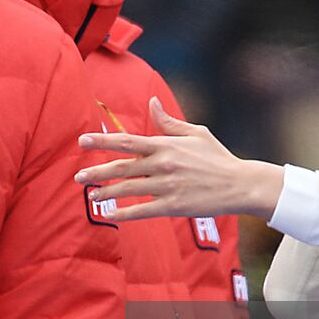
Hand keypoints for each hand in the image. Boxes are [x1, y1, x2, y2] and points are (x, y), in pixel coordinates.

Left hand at [75, 98, 284, 220]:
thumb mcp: (195, 133)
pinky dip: (126, 212)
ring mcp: (167, 186)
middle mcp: (163, 164)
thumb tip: (151, 103)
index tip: (82, 141)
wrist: (240, 184)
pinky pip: (144, 210)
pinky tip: (113, 214)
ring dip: (107, 193)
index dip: (102, 141)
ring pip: (129, 189)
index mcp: (165, 145)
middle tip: (79, 177)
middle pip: (122, 167)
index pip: (127, 141)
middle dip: (97, 171)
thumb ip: (168, 122)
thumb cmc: (217, 157)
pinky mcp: (174, 206)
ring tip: (91, 196)